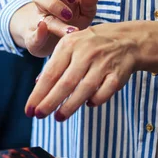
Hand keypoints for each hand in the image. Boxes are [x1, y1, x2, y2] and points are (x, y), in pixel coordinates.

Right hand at [10, 0, 99, 56]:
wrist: (58, 44)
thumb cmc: (73, 23)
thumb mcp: (84, 12)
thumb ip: (89, 0)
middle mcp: (42, 7)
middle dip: (54, 3)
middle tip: (69, 15)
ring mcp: (37, 24)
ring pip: (35, 14)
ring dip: (50, 22)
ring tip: (68, 30)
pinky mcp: (34, 42)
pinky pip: (31, 37)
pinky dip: (38, 35)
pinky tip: (47, 33)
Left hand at [25, 23, 140, 120]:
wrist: (127, 40)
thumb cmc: (91, 46)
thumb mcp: (71, 46)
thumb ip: (54, 65)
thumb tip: (38, 85)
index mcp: (69, 45)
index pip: (50, 73)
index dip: (38, 93)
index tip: (29, 110)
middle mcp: (85, 53)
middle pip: (65, 83)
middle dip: (50, 102)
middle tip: (39, 115)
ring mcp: (103, 64)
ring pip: (84, 89)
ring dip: (70, 106)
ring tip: (58, 117)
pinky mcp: (117, 75)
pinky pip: (104, 92)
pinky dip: (96, 100)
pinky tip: (88, 104)